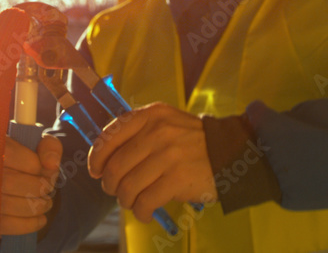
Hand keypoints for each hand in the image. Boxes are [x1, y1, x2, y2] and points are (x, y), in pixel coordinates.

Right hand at [1, 134, 61, 234]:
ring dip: (35, 207)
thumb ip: (49, 146)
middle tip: (48, 190)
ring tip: (46, 204)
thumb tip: (51, 165)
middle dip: (37, 188)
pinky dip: (27, 225)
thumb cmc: (21, 158)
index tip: (45, 170)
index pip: (11, 154)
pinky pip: (2, 225)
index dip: (35, 165)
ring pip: (5, 205)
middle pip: (9, 182)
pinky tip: (40, 220)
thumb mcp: (36, 144)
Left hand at [87, 103, 216, 223]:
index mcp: (151, 115)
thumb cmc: (192, 141)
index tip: (96, 171)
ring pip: (128, 187)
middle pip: (115, 166)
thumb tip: (104, 162)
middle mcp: (157, 132)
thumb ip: (138, 134)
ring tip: (133, 202)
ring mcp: (168, 155)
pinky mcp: (178, 179)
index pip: (110, 136)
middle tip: (117, 191)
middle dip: (110, 185)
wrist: (230, 152)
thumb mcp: (166, 123)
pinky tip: (146, 212)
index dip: (97, 158)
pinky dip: (141, 212)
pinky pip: (146, 201)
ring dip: (125, 200)